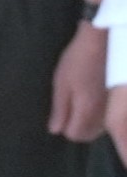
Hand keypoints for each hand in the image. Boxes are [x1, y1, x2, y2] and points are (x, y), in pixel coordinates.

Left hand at [52, 19, 110, 144]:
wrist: (103, 41)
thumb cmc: (78, 60)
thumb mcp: (62, 82)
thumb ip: (60, 108)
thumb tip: (55, 130)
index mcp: (87, 110)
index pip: (76, 134)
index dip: (65, 126)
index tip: (62, 115)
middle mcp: (105, 115)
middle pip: (90, 135)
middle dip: (78, 126)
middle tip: (70, 108)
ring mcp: (115, 108)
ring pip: (102, 128)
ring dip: (90, 122)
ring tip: (82, 102)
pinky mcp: (121, 101)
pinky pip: (110, 118)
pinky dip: (102, 115)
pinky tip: (95, 99)